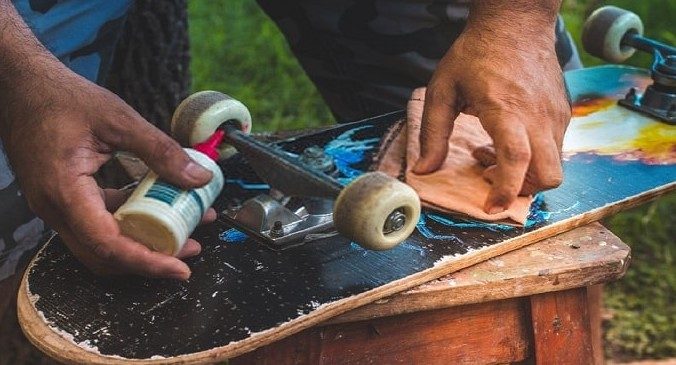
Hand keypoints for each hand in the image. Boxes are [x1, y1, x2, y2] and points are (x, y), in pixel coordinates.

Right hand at [2, 69, 213, 279]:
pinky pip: (95, 224)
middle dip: (149, 260)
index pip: (108, 245)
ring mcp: (55, 206)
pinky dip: (126, 224)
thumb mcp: (119, 118)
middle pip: (104, 256)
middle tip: (188, 252)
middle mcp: (54, 208)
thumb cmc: (61, 97)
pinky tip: (155, 209)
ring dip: (140, 244)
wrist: (21, 86)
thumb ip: (160, 150)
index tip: (180, 269)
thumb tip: (198, 178)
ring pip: (100, 245)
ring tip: (181, 233)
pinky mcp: (61, 199)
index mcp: (64, 191)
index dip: (146, 262)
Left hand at [413, 3, 569, 213]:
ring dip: (524, 173)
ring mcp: (556, 115)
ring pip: (554, 165)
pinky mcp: (563, 113)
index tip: (490, 207)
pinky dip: (533, 157)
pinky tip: (506, 139)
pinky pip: (554, 148)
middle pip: (549, 175)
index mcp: (506, 109)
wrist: (516, 24)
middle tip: (491, 180)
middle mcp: (538, 116)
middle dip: (523, 190)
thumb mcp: (442, 90)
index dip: (505, 189)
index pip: (516, 159)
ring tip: (490, 152)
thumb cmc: (475, 55)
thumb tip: (424, 170)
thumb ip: (433, 133)